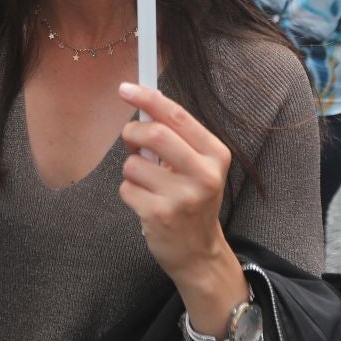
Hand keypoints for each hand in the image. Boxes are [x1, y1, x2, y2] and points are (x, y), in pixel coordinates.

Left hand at [118, 83, 235, 286]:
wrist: (198, 252)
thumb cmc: (194, 200)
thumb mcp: (199, 167)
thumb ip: (177, 138)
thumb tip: (142, 105)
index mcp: (216, 155)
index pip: (177, 116)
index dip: (148, 98)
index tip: (125, 88)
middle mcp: (204, 175)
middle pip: (155, 133)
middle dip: (133, 132)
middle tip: (130, 139)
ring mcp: (182, 197)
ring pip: (134, 163)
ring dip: (132, 170)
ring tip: (148, 184)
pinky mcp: (160, 216)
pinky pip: (126, 188)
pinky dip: (129, 192)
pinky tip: (146, 204)